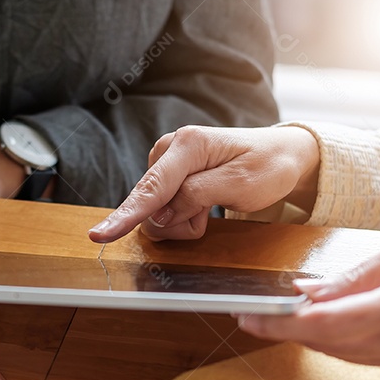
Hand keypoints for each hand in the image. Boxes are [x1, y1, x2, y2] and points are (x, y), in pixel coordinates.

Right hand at [88, 125, 319, 242]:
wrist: (281, 154)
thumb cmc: (268, 166)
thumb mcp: (241, 184)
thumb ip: (197, 196)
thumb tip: (161, 214)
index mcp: (188, 145)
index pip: (152, 188)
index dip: (126, 215)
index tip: (99, 234)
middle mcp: (169, 149)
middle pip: (150, 204)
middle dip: (177, 222)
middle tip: (209, 216)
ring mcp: (167, 162)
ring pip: (155, 210)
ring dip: (182, 220)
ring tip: (210, 207)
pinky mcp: (168, 175)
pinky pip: (162, 208)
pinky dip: (182, 216)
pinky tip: (203, 206)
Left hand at [236, 230, 379, 372]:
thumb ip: (356, 274)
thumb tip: (309, 290)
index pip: (328, 324)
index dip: (283, 323)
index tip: (250, 316)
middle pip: (328, 343)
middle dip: (283, 332)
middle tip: (248, 316)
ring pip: (341, 354)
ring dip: (305, 339)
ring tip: (271, 321)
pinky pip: (362, 356)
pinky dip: (333, 342)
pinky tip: (315, 326)